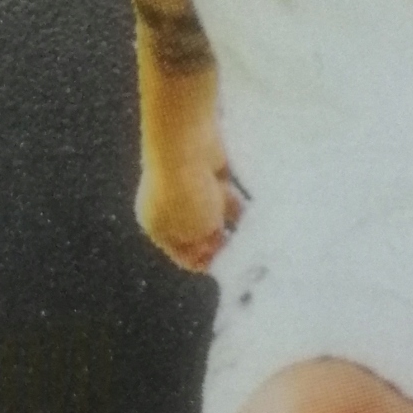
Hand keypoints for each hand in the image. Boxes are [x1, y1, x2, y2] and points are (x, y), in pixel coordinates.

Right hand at [136, 146, 242, 271]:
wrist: (185, 145)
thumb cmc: (186, 196)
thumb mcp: (197, 233)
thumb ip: (207, 245)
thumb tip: (215, 243)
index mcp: (158, 227)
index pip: (183, 254)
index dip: (207, 262)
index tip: (231, 266)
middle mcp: (169, 207)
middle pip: (200, 231)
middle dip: (221, 239)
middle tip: (246, 248)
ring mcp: (188, 186)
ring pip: (215, 210)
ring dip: (231, 218)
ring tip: (255, 228)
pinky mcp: (207, 166)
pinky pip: (225, 188)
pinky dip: (237, 196)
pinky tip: (253, 205)